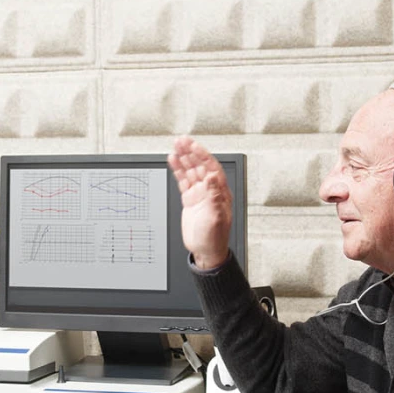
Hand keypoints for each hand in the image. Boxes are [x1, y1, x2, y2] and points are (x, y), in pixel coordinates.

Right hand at [167, 136, 232, 269]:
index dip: (202, 155)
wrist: (205, 251)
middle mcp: (210, 190)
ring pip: (190, 170)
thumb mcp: (216, 217)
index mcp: (220, 192)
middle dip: (190, 152)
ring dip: (183, 158)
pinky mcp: (190, 199)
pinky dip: (178, 170)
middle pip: (199, 165)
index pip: (211, 168)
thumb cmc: (214, 238)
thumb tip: (213, 177)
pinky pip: (183, 180)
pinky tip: (173, 161)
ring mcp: (199, 194)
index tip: (193, 146)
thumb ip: (214, 196)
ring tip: (175, 146)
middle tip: (181, 140)